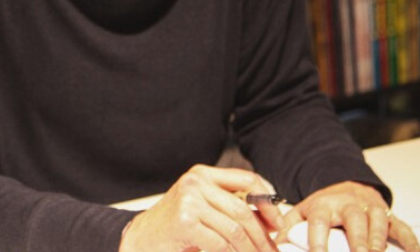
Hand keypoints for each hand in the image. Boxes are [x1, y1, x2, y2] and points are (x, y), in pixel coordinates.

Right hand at [120, 165, 282, 251]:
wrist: (141, 239)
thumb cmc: (175, 226)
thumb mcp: (203, 208)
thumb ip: (231, 207)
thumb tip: (271, 221)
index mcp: (201, 174)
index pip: (247, 179)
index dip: (268, 201)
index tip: (278, 223)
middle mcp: (195, 182)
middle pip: (244, 210)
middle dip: (263, 236)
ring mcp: (189, 201)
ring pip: (236, 230)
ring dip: (251, 251)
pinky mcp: (185, 221)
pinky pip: (221, 244)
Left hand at [278, 182, 419, 251]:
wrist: (345, 187)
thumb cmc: (324, 206)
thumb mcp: (303, 213)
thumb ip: (288, 228)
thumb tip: (274, 245)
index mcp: (323, 206)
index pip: (318, 221)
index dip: (318, 239)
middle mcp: (348, 205)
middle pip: (353, 220)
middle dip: (356, 239)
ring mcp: (370, 209)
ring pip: (377, 221)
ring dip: (378, 238)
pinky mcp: (388, 215)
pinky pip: (401, 227)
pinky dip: (409, 240)